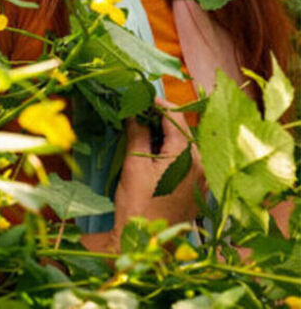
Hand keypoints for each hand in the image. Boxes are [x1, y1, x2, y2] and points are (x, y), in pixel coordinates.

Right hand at [113, 100, 204, 241]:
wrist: (147, 242)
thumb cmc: (139, 203)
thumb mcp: (135, 163)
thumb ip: (138, 133)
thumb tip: (135, 112)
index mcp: (187, 155)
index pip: (175, 117)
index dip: (157, 103)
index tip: (140, 95)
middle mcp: (202, 165)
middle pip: (182, 130)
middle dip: (160, 118)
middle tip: (137, 111)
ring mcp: (202, 179)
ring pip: (185, 146)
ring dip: (166, 135)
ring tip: (142, 130)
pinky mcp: (197, 190)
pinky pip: (187, 161)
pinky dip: (171, 152)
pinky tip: (153, 152)